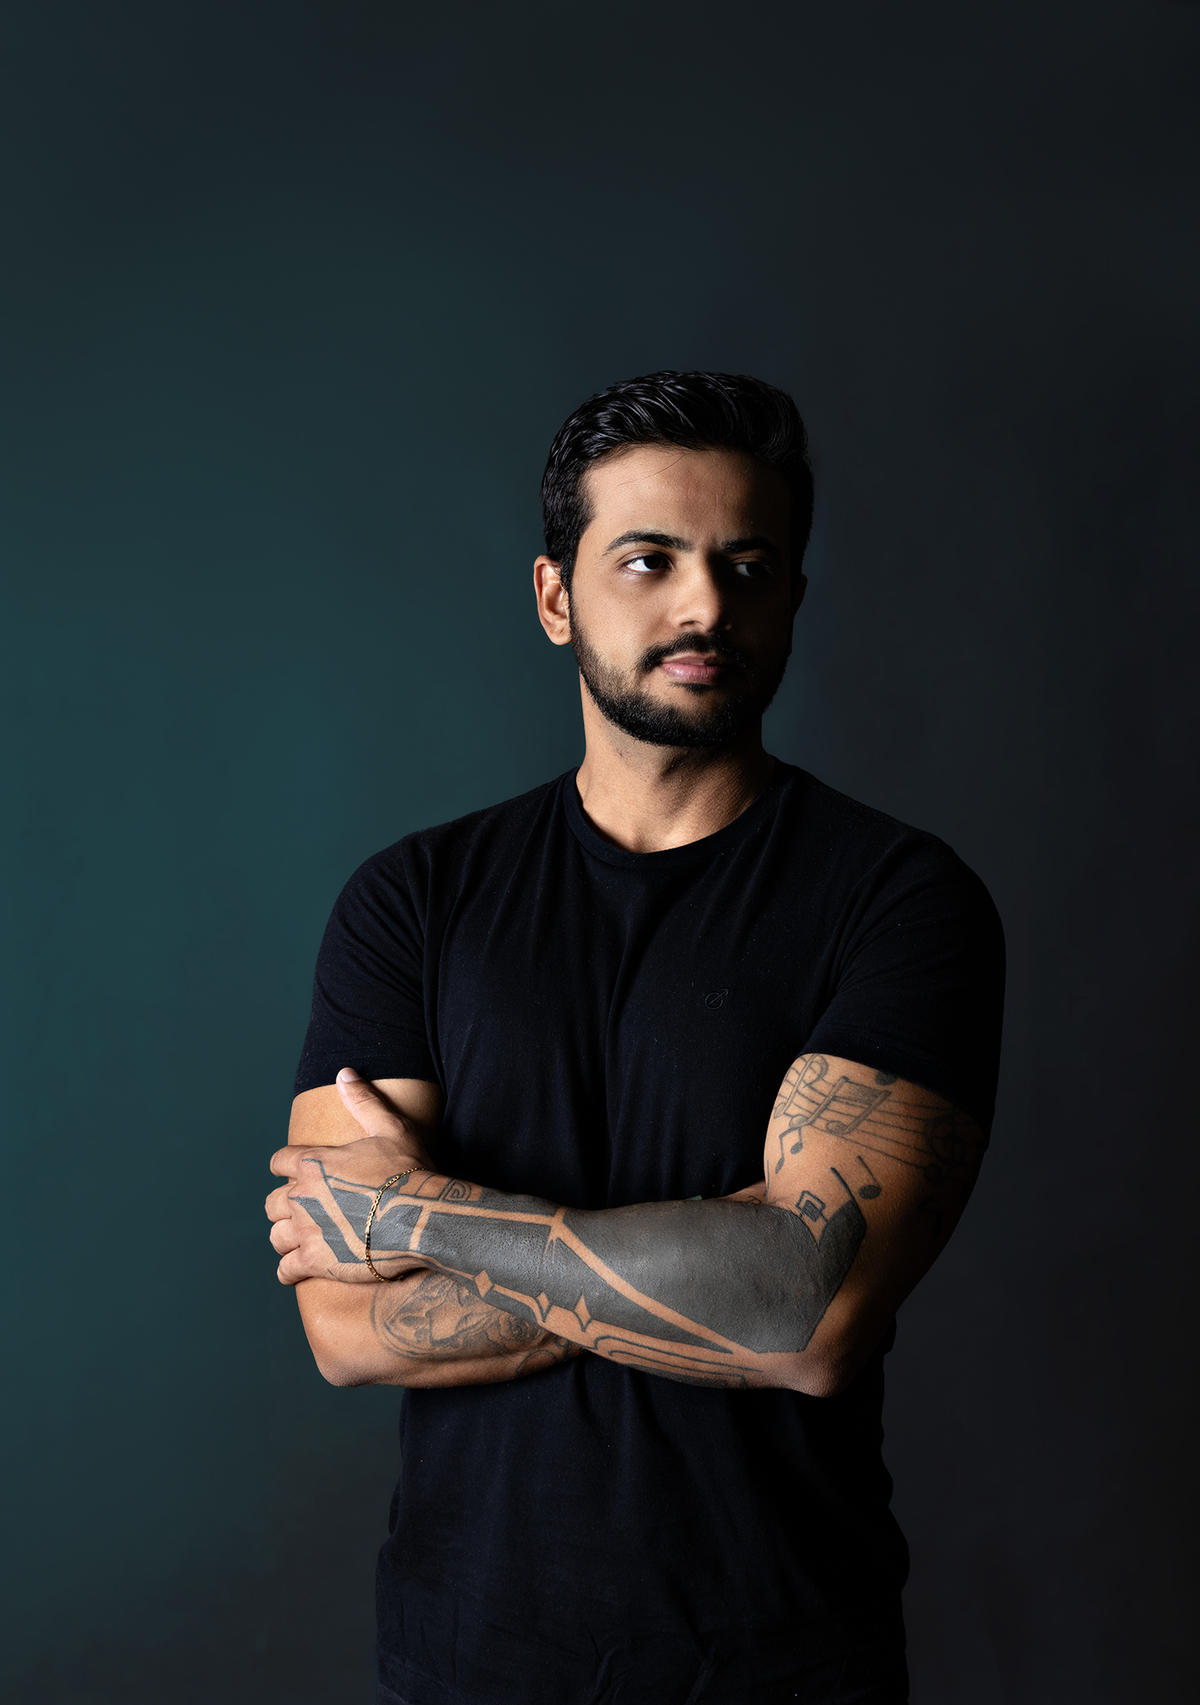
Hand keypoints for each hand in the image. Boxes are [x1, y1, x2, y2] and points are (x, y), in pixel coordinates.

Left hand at [266, 1068, 435, 1285]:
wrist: (422, 1216)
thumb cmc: (408, 1171)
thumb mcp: (390, 1127)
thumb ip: (362, 1100)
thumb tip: (344, 1072)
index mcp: (313, 1162)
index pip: (278, 1162)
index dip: (284, 1168)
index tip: (293, 1175)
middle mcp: (302, 1196)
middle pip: (272, 1203)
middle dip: (284, 1207)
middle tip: (304, 1211)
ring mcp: (306, 1230)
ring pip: (276, 1236)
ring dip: (286, 1237)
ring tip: (300, 1240)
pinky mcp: (316, 1261)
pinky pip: (286, 1269)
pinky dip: (290, 1271)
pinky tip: (299, 1270)